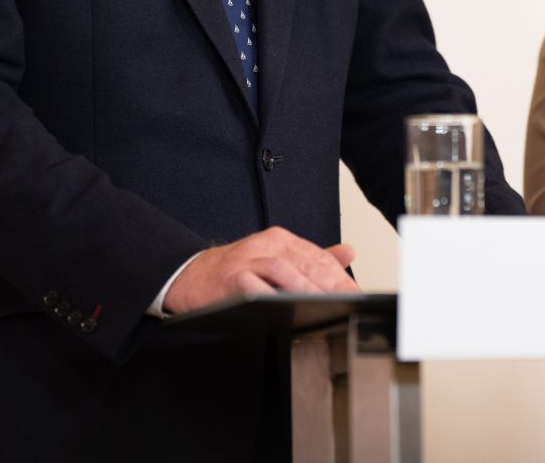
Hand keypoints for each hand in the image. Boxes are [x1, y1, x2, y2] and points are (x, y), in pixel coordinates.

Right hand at [162, 227, 359, 313]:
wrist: (189, 277)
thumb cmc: (234, 273)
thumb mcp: (275, 258)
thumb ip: (312, 257)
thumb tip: (348, 252)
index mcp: (280, 239)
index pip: (318, 256)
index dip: (340, 276)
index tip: (356, 294)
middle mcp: (265, 244)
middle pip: (306, 262)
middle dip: (331, 284)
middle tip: (349, 301)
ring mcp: (248, 259)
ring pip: (285, 269)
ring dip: (307, 287)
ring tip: (326, 303)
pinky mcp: (232, 278)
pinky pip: (256, 285)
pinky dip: (273, 294)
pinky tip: (288, 305)